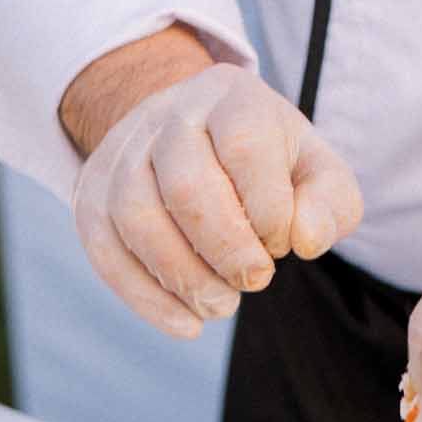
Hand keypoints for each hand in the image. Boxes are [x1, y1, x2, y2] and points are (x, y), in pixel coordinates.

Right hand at [73, 64, 362, 336]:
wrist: (192, 133)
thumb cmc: (267, 162)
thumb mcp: (314, 168)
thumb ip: (330, 203)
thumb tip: (306, 241)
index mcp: (231, 97)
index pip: (245, 147)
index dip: (268, 211)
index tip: (282, 242)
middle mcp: (169, 115)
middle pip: (186, 185)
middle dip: (226, 249)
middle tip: (255, 281)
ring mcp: (122, 153)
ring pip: (137, 216)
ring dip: (184, 276)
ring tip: (222, 304)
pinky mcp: (92, 194)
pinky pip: (105, 248)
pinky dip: (145, 297)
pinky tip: (186, 323)